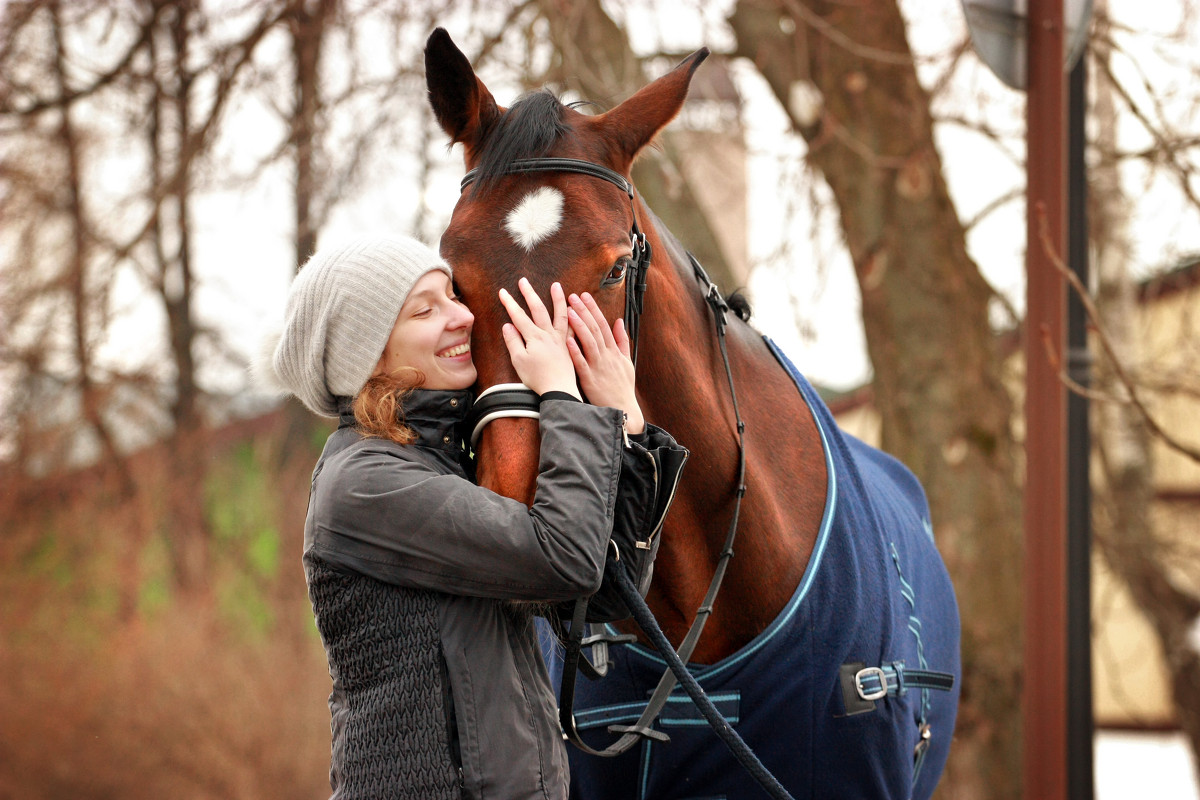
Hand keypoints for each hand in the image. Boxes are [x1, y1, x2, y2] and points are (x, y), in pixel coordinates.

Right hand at [499, 278, 579, 398]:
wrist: (559, 389)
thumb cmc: (537, 378)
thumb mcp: (519, 361)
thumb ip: (513, 342)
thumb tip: (507, 325)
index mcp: (533, 337)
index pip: (518, 316)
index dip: (510, 303)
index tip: (503, 291)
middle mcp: (548, 334)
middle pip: (538, 309)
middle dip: (529, 294)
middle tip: (523, 280)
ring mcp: (560, 338)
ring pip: (559, 313)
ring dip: (557, 298)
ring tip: (556, 285)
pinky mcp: (569, 345)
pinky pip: (572, 327)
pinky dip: (574, 316)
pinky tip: (574, 309)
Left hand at [566, 292, 644, 433]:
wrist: (622, 409)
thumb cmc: (622, 387)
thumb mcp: (627, 361)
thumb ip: (622, 340)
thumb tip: (619, 321)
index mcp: (614, 351)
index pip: (602, 324)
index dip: (593, 309)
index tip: (584, 296)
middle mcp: (607, 356)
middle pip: (595, 329)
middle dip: (584, 311)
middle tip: (573, 296)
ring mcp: (598, 367)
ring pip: (589, 342)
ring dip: (579, 326)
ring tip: (569, 311)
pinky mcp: (590, 379)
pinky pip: (582, 363)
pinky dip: (575, 351)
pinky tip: (567, 340)